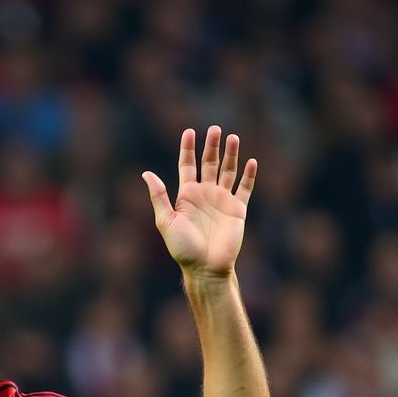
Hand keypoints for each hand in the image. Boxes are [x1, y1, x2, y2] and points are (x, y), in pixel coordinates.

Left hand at [142, 126, 256, 277]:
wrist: (205, 267)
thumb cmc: (183, 248)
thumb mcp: (166, 221)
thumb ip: (159, 197)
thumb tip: (146, 174)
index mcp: (187, 196)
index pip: (187, 166)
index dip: (188, 149)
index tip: (189, 132)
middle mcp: (205, 195)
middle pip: (209, 164)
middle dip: (211, 146)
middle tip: (215, 129)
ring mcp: (222, 201)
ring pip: (228, 171)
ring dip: (230, 155)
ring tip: (232, 137)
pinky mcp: (238, 210)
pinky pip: (245, 188)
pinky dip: (249, 175)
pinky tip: (251, 161)